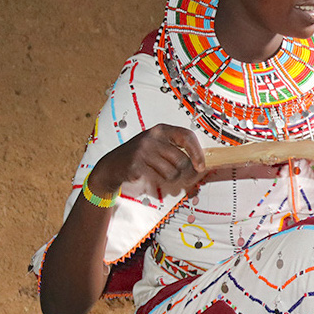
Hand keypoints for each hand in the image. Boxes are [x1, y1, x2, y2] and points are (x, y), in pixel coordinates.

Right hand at [87, 124, 205, 197]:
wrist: (112, 166)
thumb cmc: (140, 157)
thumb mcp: (158, 146)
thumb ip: (177, 150)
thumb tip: (201, 164)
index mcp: (161, 130)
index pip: (187, 136)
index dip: (197, 153)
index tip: (201, 166)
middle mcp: (153, 138)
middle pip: (182, 160)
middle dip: (186, 174)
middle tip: (184, 179)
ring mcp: (143, 150)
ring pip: (173, 173)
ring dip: (172, 181)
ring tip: (164, 178)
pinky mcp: (137, 164)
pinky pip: (159, 179)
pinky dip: (160, 184)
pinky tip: (153, 179)